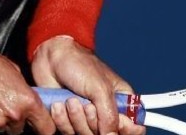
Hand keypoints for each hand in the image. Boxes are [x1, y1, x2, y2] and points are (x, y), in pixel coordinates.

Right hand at [0, 47, 55, 134]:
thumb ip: (23, 90)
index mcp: (27, 101)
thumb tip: (26, 97)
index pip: (46, 127)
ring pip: (3, 129)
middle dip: (14, 120)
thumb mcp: (13, 70)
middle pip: (20, 129)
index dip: (42, 125)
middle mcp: (14, 115)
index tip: (38, 124)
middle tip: (3, 104)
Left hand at [30, 36, 144, 134]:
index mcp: (121, 103)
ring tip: (70, 100)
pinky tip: (58, 104)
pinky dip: (61, 120)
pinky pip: (67, 132)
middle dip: (92, 121)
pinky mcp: (68, 121)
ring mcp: (86, 119)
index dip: (126, 129)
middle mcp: (105, 114)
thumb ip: (110, 116)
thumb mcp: (100, 88)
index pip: (134, 128)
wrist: (50, 58)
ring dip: (75, 118)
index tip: (117, 122)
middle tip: (87, 104)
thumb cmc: (79, 65)